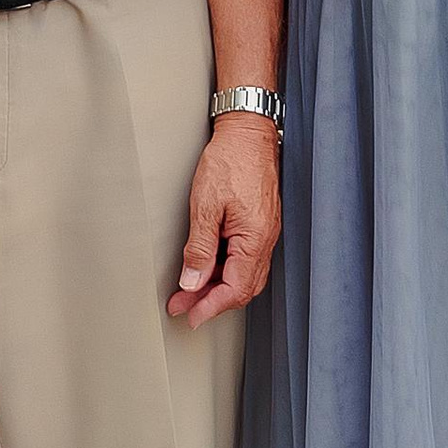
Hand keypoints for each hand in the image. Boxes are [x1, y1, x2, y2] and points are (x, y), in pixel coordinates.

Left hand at [168, 111, 280, 325]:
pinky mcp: (260, 224)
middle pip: (242, 288)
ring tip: (188, 289)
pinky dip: (225, 269)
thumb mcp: (206, 205)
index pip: (235, 289)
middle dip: (211, 301)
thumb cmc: (230, 160)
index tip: (190, 315)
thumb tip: (192, 282)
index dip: (211, 306)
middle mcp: (265, 240)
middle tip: (183, 306)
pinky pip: (245, 258)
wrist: (248, 132)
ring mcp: (264, 233)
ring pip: (244, 275)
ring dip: (217, 286)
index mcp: (255, 239)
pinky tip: (207, 267)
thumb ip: (199, 248)